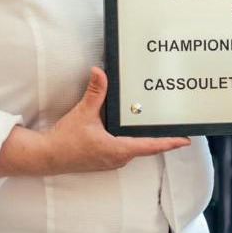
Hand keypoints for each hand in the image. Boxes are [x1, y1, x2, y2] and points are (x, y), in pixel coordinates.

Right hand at [45, 67, 189, 172]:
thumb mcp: (83, 113)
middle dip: (162, 139)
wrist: (46, 156)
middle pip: (146, 148)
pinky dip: (134, 141)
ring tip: (160, 129)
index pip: (150, 145)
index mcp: (118, 149)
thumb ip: (95, 92)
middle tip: (177, 130)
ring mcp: (111, 161)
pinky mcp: (104, 159)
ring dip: (147, 140)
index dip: (169, 142)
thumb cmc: (65, 140)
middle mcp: (118, 158)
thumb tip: (100, 71)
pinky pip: (125, 150)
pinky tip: (133, 131)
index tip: (185, 140)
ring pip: (136, 149)